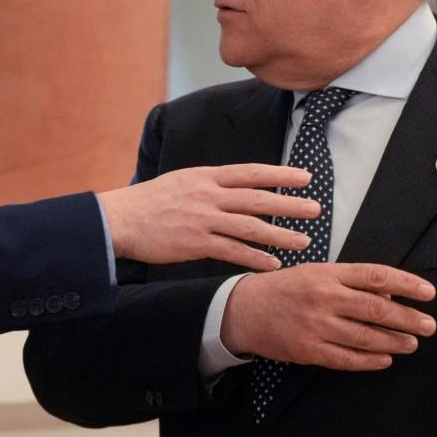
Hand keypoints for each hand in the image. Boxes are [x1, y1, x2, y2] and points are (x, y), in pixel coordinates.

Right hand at [98, 164, 319, 270]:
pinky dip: (256, 258)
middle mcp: (208, 195)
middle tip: (316, 209)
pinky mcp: (195, 243)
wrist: (119, 219)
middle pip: (257, 198)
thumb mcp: (181, 181)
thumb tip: (235, 187)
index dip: (280, 174)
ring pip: (250, 226)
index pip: (251, 172)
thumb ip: (209, 185)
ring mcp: (203, 219)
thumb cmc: (148, 202)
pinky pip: (233, 251)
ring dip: (280, 234)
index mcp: (205, 177)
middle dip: (290, 204)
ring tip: (304, 241)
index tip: (305, 177)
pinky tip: (273, 264)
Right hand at [220, 262, 436, 370]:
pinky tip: (385, 359)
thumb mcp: (316, 273)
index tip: (428, 293)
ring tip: (412, 343)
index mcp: (328, 274)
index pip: (376, 276)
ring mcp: (316, 325)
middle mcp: (324, 298)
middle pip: (377, 309)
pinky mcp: (309, 350)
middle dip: (409, 318)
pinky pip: (348, 359)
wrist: (244, 310)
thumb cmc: (285, 289)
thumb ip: (350, 282)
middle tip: (429, 325)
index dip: (407, 284)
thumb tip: (388, 293)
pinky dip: (371, 361)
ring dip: (394, 341)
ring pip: (366, 337)